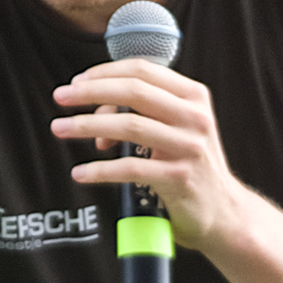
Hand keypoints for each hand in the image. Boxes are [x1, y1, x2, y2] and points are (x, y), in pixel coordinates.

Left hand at [50, 61, 244, 254]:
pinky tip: (80, 173)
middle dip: (90, 92)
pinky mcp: (178, 178)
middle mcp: (194, 117)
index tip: (77, 82)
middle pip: (133, 92)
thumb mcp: (175, 128)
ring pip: (128, 126)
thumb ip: (144, 111)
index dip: (104, 72)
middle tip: (60, 97)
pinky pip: (130, 168)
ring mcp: (188, 147)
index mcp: (193, 96)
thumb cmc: (190, 166)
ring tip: (60, 129)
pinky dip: (99, 170)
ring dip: (87, 126)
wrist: (223, 211)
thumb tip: (96, 111)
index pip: (143, 70)